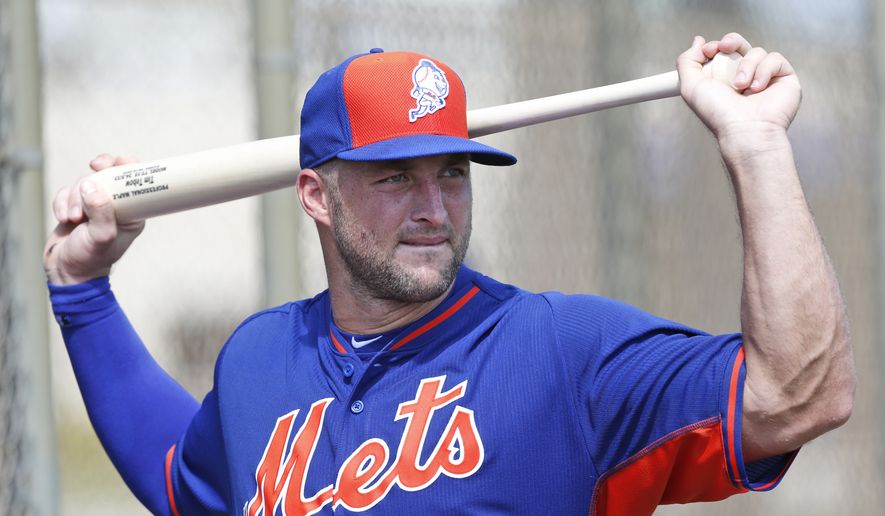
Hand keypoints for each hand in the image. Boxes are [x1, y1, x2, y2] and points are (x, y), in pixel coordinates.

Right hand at [44, 154, 145, 284]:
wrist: (67, 271)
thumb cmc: (90, 259)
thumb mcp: (101, 237)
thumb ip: (101, 212)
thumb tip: (92, 186)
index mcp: (132, 212)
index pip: (134, 181)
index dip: (125, 166)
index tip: (112, 163)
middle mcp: (116, 206)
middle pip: (108, 175)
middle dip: (95, 178)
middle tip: (92, 172)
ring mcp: (95, 205)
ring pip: (84, 183)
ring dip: (75, 198)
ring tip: (74, 219)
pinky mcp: (76, 206)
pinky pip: (67, 192)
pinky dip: (62, 202)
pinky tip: (63, 218)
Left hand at [677, 33, 800, 139]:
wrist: (743, 130)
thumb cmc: (719, 114)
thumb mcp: (691, 86)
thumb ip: (687, 62)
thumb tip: (698, 41)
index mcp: (723, 79)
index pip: (722, 51)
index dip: (716, 45)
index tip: (709, 50)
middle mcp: (744, 77)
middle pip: (740, 44)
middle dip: (731, 41)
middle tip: (725, 48)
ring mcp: (765, 77)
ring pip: (756, 52)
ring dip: (745, 66)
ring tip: (741, 86)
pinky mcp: (784, 78)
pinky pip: (775, 59)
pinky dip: (763, 71)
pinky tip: (757, 89)